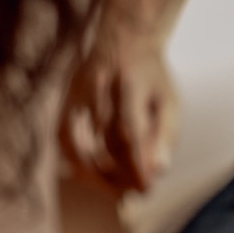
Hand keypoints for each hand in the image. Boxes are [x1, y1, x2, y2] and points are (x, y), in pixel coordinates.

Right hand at [59, 20, 177, 195]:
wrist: (123, 40)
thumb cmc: (151, 79)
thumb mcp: (168, 101)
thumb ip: (165, 136)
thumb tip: (159, 172)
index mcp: (130, 83)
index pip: (130, 131)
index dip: (137, 163)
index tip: (146, 188)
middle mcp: (99, 86)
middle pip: (106, 142)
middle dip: (122, 174)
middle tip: (137, 192)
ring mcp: (77, 94)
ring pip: (82, 144)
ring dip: (101, 175)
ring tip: (120, 192)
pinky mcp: (65, 102)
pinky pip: (66, 142)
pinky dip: (78, 164)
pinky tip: (95, 179)